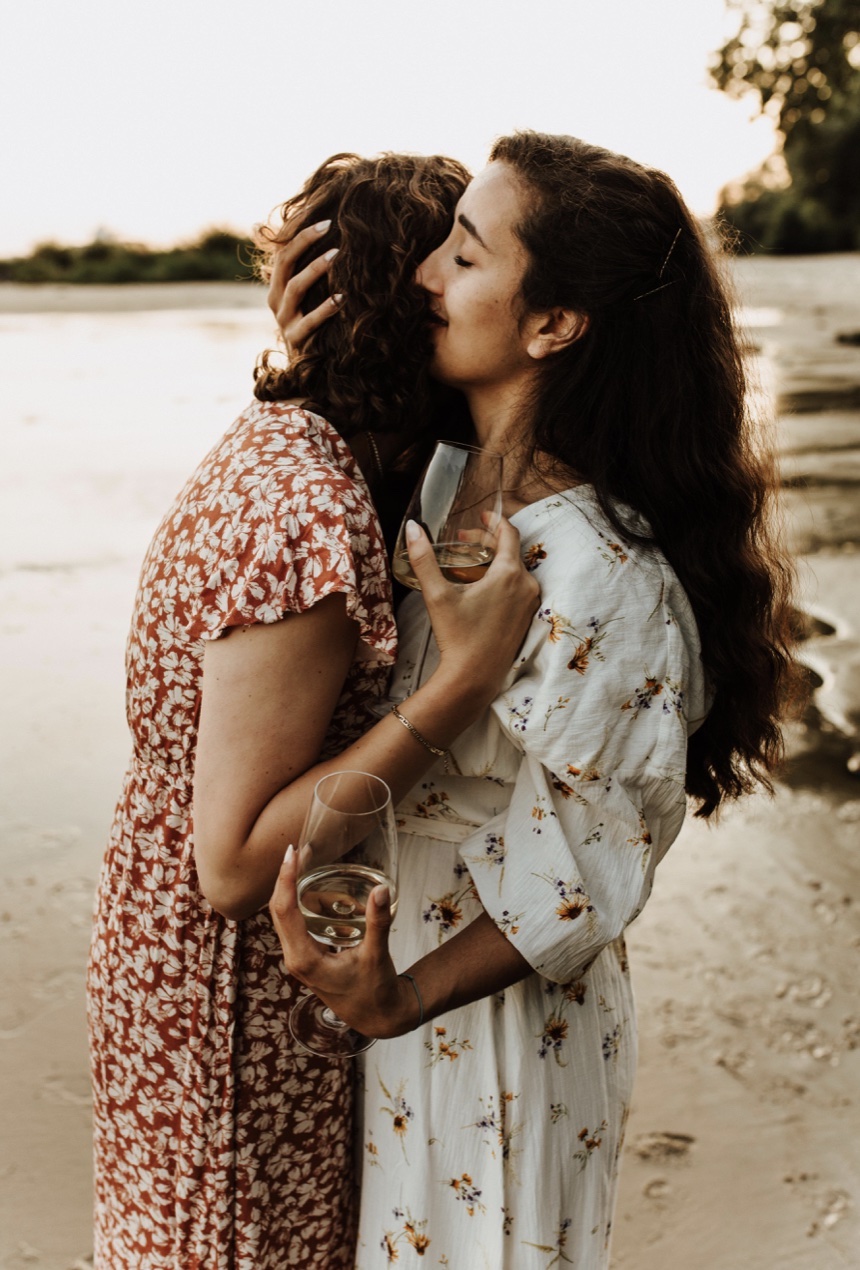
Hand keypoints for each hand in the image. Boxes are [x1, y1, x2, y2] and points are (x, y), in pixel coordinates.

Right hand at [267, 221, 342, 352]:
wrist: (303, 368)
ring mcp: (284, 320)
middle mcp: (275, 299)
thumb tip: (325, 241)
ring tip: (337, 255)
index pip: (282, 249)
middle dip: (305, 241)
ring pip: (295, 288)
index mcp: (276, 285)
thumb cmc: (310, 324)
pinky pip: (309, 322)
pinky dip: (326, 309)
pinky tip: (342, 298)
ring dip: (315, 269)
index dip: (296, 229)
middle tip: (328, 225)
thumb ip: (308, 271)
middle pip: (285, 262)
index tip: (318, 210)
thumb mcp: (307, 298)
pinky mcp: (295, 339)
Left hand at [269, 846, 417, 1039]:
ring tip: (312, 870)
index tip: (291, 854)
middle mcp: (295, 958)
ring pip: (287, 916)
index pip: (285, 910)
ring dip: (296, 891)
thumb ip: (377, 922)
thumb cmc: (375, 990)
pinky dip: (306, 904)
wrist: (376, 1017)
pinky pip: (297, 923)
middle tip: (299, 850)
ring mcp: (298, 958)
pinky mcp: (305, 956)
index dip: (285, 879)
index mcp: (305, 959)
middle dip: (286, 878)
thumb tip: (381, 889)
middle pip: (279, 909)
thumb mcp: (377, 954)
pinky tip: (325, 896)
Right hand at [406, 516, 540, 700]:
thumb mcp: (437, 595)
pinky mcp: (527, 618)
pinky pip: (516, 589)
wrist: (474, 677)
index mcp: (509, 573)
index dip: (494, 520)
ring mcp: (529, 603)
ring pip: (513, 571)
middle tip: (462, 542)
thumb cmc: (457, 636)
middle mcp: (526, 585)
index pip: (509, 533)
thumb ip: (424, 558)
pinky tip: (476, 591)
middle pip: (510, 551)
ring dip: (491, 563)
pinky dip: (499, 581)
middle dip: (485, 543)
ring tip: (464, 568)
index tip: (481, 516)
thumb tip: (413, 528)